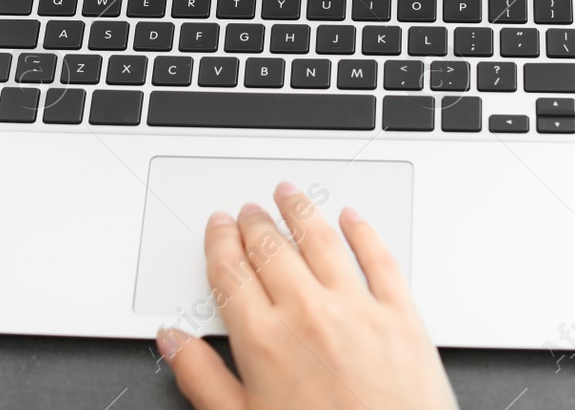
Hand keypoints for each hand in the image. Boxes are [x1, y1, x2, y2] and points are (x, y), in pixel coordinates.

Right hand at [161, 183, 457, 409]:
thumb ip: (203, 379)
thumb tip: (174, 342)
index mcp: (264, 341)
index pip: (230, 272)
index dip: (220, 243)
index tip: (218, 228)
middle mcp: (307, 314)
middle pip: (271, 249)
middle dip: (255, 223)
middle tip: (249, 210)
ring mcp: (356, 309)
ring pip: (321, 240)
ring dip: (301, 212)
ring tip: (289, 195)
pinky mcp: (401, 315)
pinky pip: (378, 259)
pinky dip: (362, 232)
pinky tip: (352, 219)